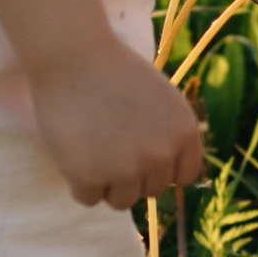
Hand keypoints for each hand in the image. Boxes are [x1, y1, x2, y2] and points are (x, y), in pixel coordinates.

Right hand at [31, 41, 204, 209]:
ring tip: (91, 146)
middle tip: (107, 139)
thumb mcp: (160, 99)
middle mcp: (161, 155)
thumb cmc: (113, 72)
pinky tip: (73, 151)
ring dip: (105, 182)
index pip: (182, 176)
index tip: (140, 152)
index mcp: (184, 134)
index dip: (160, 167)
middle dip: (130, 173)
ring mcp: (126, 170)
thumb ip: (169, 137)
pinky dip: (78, 182)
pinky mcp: (90, 178)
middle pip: (149, 190)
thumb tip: (168, 181)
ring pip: (121, 201)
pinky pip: (89, 199)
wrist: (73, 55)